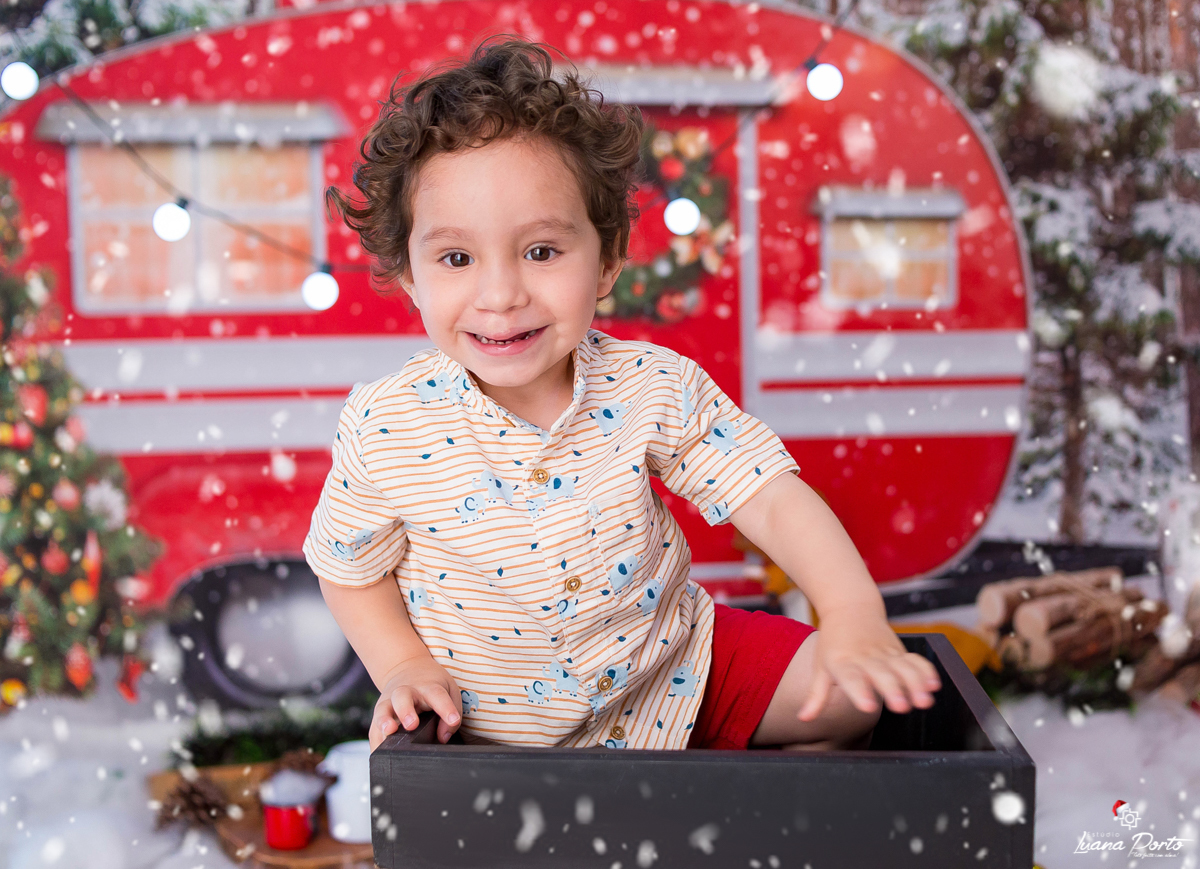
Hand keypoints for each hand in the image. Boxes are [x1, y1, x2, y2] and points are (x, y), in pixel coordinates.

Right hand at [370, 654, 462, 748]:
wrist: (406, 668)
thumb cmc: (430, 684)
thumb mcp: (449, 689)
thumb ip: (452, 711)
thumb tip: (443, 737)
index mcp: (427, 686)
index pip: (437, 695)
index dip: (446, 708)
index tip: (453, 720)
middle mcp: (405, 692)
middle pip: (402, 698)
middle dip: (406, 711)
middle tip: (412, 724)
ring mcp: (389, 702)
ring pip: (382, 711)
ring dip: (384, 722)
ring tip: (389, 731)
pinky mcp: (378, 715)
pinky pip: (373, 730)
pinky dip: (375, 742)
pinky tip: (378, 753)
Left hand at [798, 612, 941, 721]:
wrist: (850, 608)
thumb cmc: (833, 644)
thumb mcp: (821, 667)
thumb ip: (816, 695)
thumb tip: (803, 718)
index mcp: (842, 662)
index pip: (850, 678)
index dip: (859, 692)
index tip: (867, 707)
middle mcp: (864, 657)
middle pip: (880, 674)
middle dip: (892, 690)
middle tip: (901, 707)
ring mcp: (884, 653)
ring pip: (902, 668)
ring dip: (915, 684)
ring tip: (924, 702)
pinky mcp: (899, 651)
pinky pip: (915, 660)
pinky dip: (925, 671)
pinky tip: (934, 685)